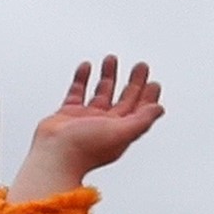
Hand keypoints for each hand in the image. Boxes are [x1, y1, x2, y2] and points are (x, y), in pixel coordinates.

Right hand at [5, 56, 165, 202]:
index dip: (148, 97)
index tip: (154, 83)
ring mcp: (87, 119)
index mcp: (120, 132)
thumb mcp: (121, 132)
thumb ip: (142, 120)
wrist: (54, 154)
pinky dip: (82, 78)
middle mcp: (105, 125)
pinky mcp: (68, 114)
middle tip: (140, 66)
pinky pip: (77, 91)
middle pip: (124, 100)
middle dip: (134, 82)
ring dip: (109, 76)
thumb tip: (159, 109)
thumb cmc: (84, 149)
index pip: (139, 112)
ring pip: (102, 93)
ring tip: (112, 59)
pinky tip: (86, 67)